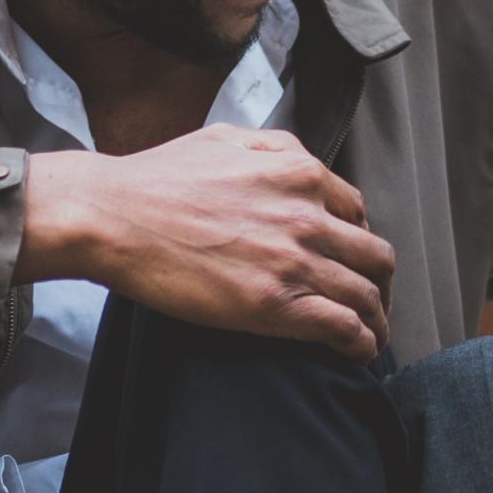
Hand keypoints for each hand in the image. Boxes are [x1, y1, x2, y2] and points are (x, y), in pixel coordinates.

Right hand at [24, 126, 394, 362]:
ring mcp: (295, 260)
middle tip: (371, 303)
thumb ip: (271, 147)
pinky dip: (360, 344)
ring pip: (366, 296)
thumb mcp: (225, 139)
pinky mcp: (277, 304)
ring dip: (376, 320)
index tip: (351, 262)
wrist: (114, 216)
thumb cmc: (156, 179)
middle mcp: (307, 215)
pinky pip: (344, 328)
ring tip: (372, 337)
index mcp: (299, 172)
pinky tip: (357, 354)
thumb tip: (294, 161)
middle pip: (374, 256)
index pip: (357, 213)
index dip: (359, 242)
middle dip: (379, 284)